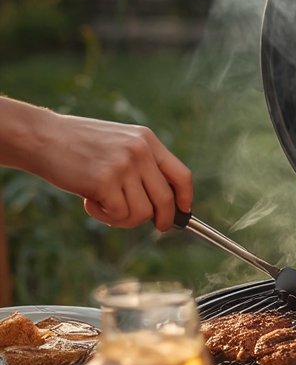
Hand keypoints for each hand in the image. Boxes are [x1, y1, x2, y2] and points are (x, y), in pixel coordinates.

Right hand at [0, 98, 192, 229]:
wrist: (41, 136)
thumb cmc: (77, 145)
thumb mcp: (119, 143)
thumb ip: (141, 165)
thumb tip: (164, 204)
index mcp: (147, 140)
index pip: (181, 175)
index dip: (185, 199)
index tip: (183, 213)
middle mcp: (140, 151)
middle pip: (165, 200)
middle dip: (161, 220)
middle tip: (155, 227)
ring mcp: (123, 165)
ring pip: (142, 212)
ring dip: (123, 218)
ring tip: (103, 203)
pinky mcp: (105, 181)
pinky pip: (119, 215)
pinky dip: (104, 216)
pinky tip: (89, 201)